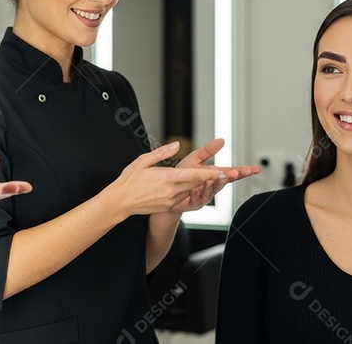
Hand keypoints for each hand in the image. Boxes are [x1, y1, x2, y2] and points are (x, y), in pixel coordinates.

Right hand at [106, 143, 226, 216]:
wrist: (121, 202)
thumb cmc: (130, 180)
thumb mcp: (143, 161)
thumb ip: (161, 152)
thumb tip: (176, 145)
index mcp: (167, 178)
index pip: (195, 175)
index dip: (212, 174)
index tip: (225, 172)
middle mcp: (172, 191)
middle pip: (198, 183)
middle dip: (214, 178)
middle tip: (230, 172)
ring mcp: (171, 200)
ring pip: (192, 190)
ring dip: (203, 184)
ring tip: (215, 177)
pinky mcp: (169, 206)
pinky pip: (184, 196)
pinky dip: (190, 190)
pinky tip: (192, 186)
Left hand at [169, 138, 260, 212]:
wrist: (167, 190)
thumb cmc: (182, 174)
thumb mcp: (195, 158)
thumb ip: (208, 150)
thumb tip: (222, 140)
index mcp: (214, 174)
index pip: (232, 172)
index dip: (244, 171)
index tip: (255, 169)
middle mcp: (212, 185)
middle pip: (226, 181)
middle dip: (233, 177)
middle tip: (238, 172)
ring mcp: (205, 195)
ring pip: (214, 189)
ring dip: (219, 183)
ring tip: (223, 176)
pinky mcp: (195, 203)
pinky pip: (199, 198)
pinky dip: (202, 192)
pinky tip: (204, 185)